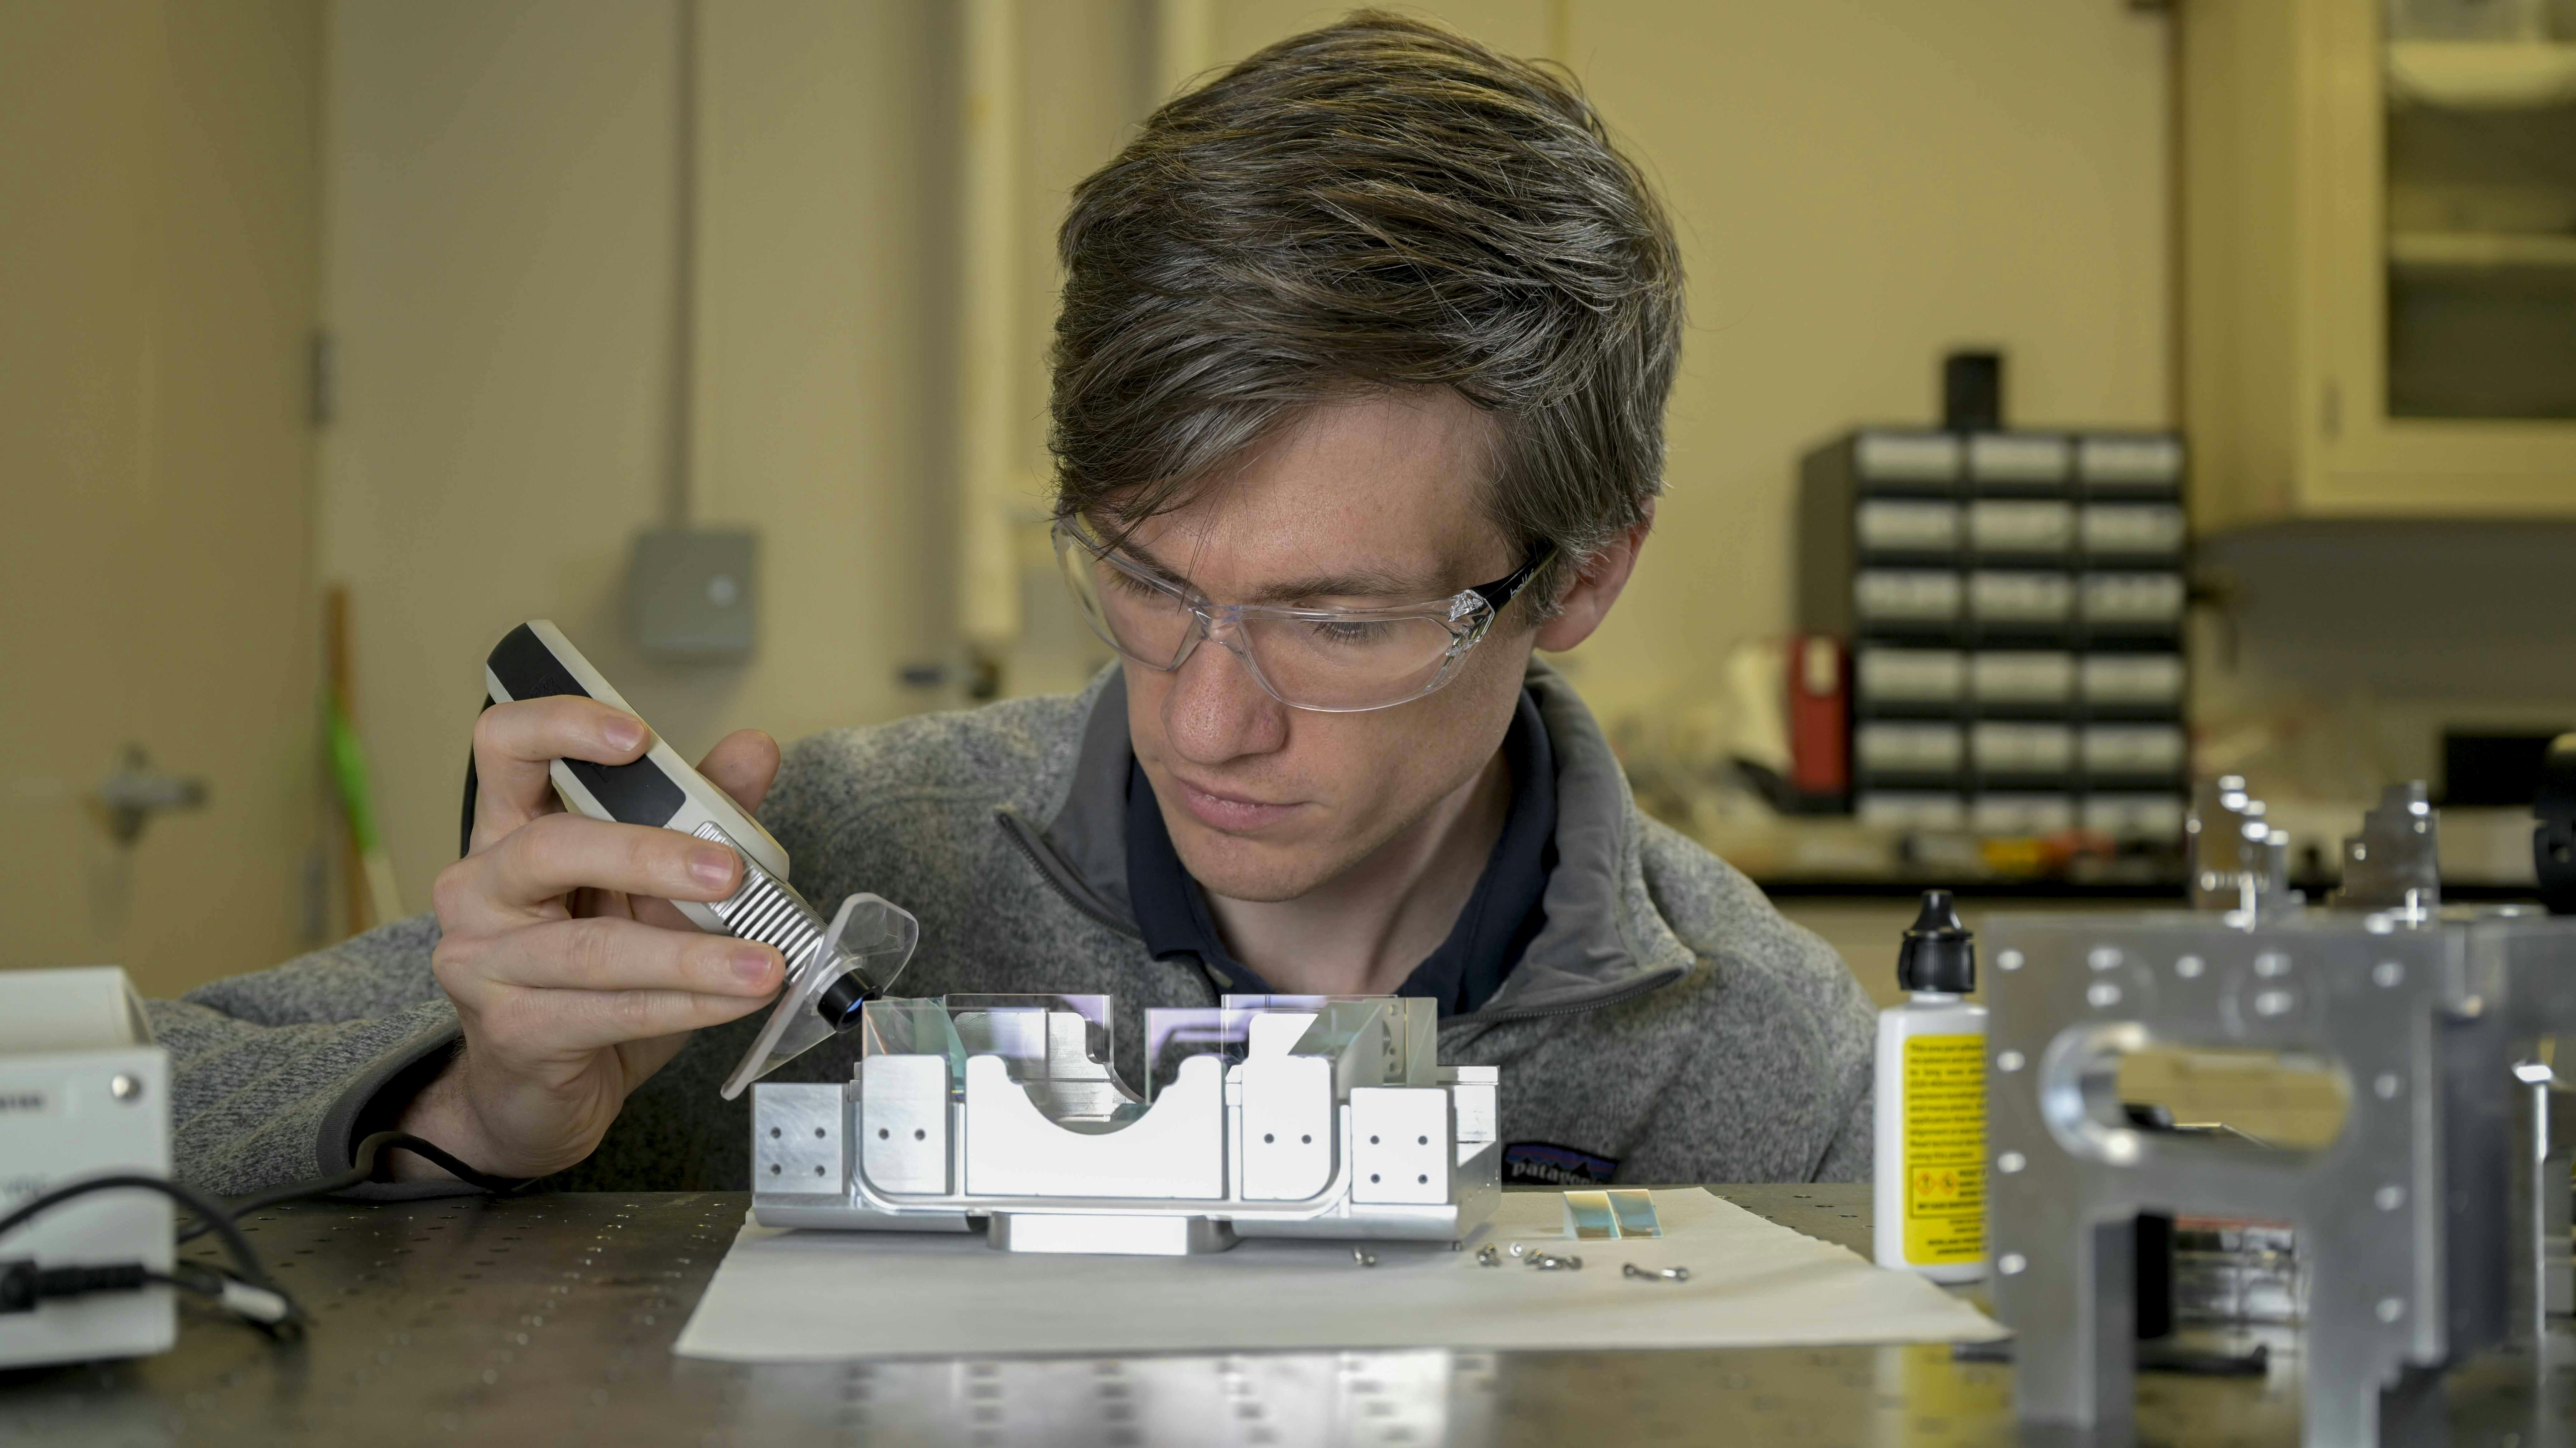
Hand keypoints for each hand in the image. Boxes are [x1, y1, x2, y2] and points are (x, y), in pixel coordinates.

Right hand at [397, 697, 783, 1179]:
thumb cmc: (595, 977)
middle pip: (552, 846)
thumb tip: (754, 749)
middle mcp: (478, 888)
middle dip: (650, 854)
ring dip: (691, 956)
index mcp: (508, 832)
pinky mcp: (510, 1030)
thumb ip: (698, 817)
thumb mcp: (652, 889)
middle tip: (731, 872)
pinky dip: (686, 1005)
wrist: (538, 1090)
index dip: (561, 727)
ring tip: (765, 963)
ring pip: (592, 947)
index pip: (504, 746)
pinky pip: (610, 1010)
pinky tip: (738, 1001)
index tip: (637, 737)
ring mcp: (482, 962)